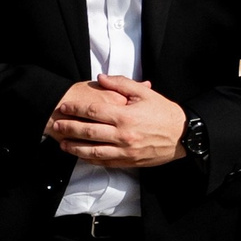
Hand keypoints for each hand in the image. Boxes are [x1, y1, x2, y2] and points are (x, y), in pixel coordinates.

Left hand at [45, 75, 187, 170]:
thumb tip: (100, 78)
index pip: (93, 111)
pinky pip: (105, 162)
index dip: (76, 109)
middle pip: (89, 132)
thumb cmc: (164, 112)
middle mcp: (123, 135)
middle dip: (70, 128)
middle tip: (57, 125)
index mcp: (125, 116)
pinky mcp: (129, 161)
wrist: (183, 135)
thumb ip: (121, 84)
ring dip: (76, 148)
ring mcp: (125, 151)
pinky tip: (82, 156)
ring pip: (94, 151)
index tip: (64, 107)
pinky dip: (91, 160)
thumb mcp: (144, 93)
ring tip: (63, 144)